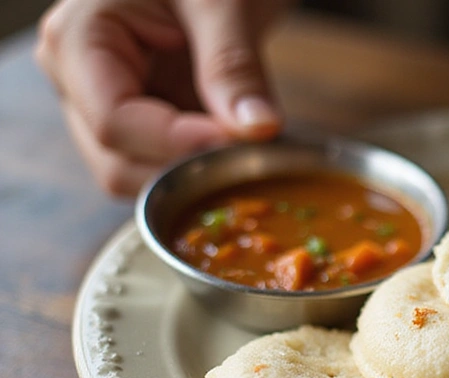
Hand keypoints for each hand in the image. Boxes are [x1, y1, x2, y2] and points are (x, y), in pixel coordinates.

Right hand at [35, 0, 291, 196]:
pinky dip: (202, 168)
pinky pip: (163, 166)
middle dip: (185, 167)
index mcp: (78, 39)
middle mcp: (77, 79)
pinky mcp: (141, 120)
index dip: (177, 144)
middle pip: (118, 161)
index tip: (237, 142)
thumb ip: (234, 66)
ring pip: (138, 175)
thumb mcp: (224, 3)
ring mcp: (105, 104)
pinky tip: (238, 147)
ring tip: (246, 143)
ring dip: (194, 174)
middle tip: (250, 148)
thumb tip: (258, 128)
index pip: (114, 121)